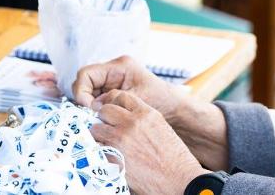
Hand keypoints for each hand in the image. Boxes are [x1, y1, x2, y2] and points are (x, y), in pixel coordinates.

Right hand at [73, 56, 187, 119]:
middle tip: (90, 116)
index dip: (81, 91)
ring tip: (98, 118)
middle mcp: (114, 70)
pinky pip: (95, 99)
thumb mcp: (137, 99)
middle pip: (84, 82)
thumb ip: (113, 101)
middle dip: (84, 99)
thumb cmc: (162, 100)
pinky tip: (103, 119)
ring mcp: (112, 81)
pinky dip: (95, 109)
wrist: (174, 108)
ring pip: (87, 92)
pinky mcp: (113, 92)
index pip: (86, 73)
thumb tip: (92, 107)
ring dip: (89, 106)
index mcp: (120, 66)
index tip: (88, 108)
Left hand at [92, 90, 208, 194]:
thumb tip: (125, 117)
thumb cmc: (174, 156)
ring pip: (96, 129)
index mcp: (146, 113)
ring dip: (99, 135)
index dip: (114, 103)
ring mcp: (120, 140)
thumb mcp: (161, 127)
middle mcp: (131, 123)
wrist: (178, 178)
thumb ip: (142, 119)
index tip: (113, 111)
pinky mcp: (113, 157)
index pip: (121, 96)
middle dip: (104, 118)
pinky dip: (101, 152)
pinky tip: (111, 156)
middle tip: (108, 127)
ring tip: (107, 142)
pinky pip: (97, 149)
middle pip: (105, 110)